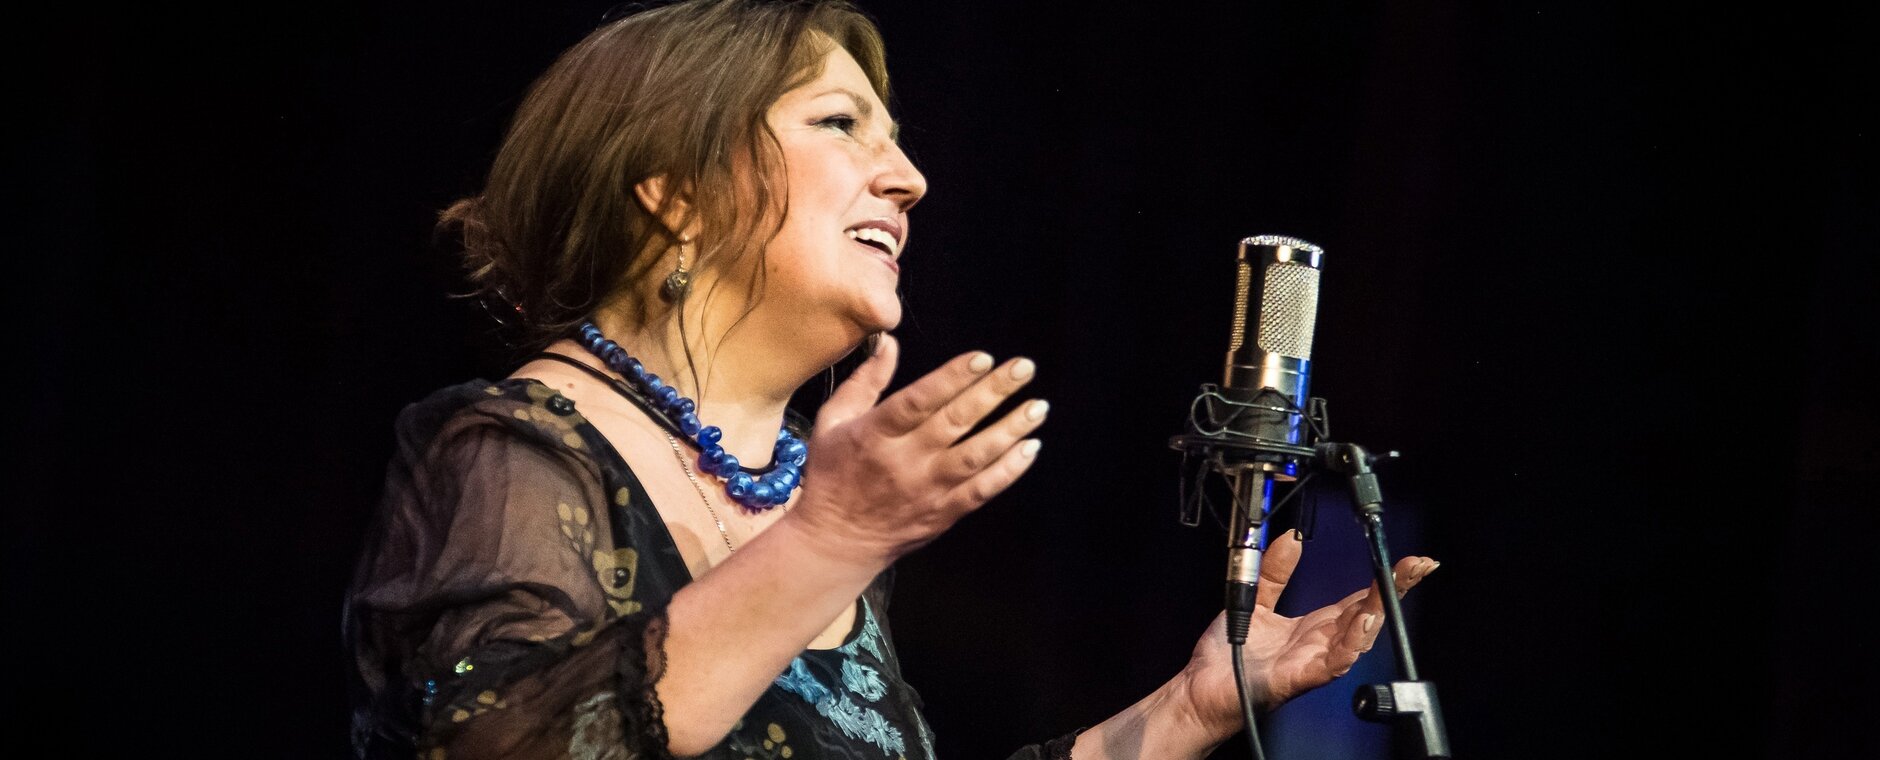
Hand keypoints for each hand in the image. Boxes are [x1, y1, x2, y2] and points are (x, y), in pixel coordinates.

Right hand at [787, 334, 1047, 563]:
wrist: (836, 541)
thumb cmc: (833, 474)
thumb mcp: (833, 421)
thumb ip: (865, 381)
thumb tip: (889, 341)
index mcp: (874, 434)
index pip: (918, 402)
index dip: (951, 379)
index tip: (982, 358)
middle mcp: (904, 461)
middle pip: (955, 422)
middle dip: (993, 392)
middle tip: (1024, 367)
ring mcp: (927, 489)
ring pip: (976, 456)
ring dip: (1010, 429)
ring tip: (1038, 406)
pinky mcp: (943, 513)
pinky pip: (982, 490)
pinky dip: (1008, 470)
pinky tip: (1030, 448)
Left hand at [1173, 531, 1437, 739]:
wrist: (1201, 689)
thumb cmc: (1229, 656)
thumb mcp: (1254, 600)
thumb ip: (1275, 573)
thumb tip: (1292, 539)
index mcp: (1314, 627)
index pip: (1359, 599)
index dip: (1383, 580)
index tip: (1406, 560)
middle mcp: (1320, 645)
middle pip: (1367, 614)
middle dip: (1393, 590)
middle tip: (1416, 566)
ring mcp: (1313, 662)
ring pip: (1357, 638)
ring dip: (1376, 612)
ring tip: (1390, 587)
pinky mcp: (1299, 678)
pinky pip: (1332, 663)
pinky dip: (1350, 644)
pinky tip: (1362, 623)